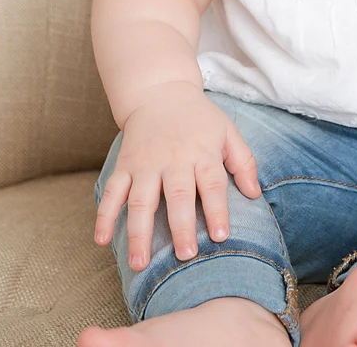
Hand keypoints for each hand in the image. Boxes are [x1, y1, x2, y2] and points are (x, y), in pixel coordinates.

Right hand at [93, 81, 260, 269]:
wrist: (160, 92)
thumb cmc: (199, 119)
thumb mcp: (227, 131)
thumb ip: (243, 162)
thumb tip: (255, 195)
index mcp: (202, 153)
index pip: (212, 184)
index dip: (217, 210)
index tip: (220, 236)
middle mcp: (173, 159)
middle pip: (178, 195)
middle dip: (181, 226)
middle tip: (185, 255)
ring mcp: (145, 164)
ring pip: (141, 200)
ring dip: (139, 233)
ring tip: (140, 264)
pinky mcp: (124, 165)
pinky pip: (113, 191)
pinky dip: (104, 215)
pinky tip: (101, 240)